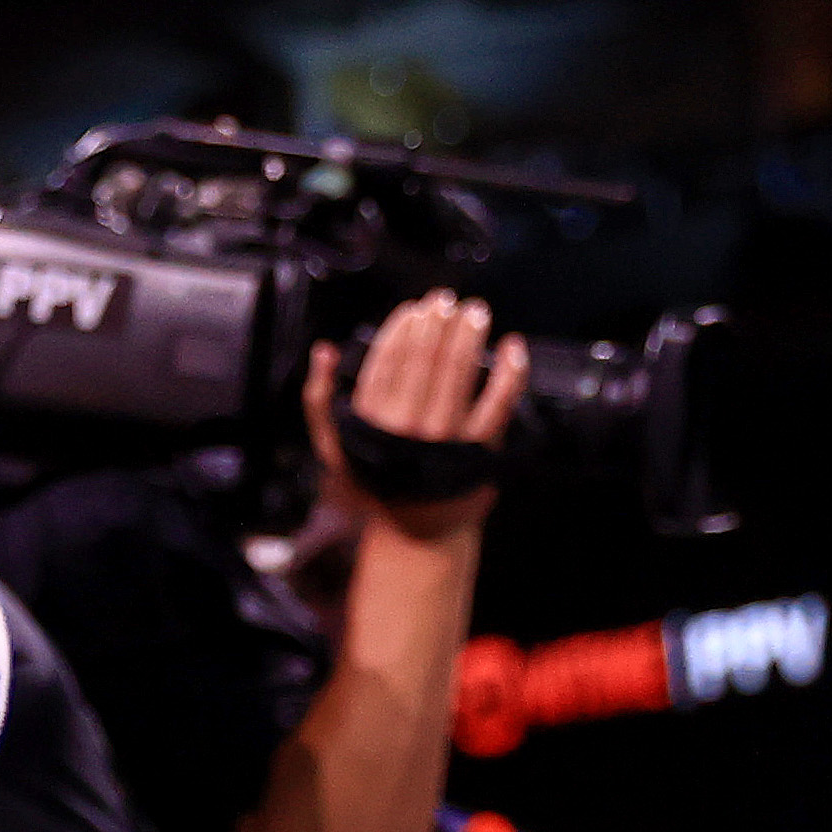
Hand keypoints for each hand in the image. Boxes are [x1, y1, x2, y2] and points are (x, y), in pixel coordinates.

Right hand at [308, 289, 530, 546]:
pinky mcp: (479, 450)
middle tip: (449, 300)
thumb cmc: (376, 481)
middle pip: (426, 358)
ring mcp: (445, 437)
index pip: (388, 358)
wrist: (419, 531)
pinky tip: (513, 348)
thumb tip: (324, 349)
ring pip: (459, 372)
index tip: (416, 307)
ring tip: (476, 312)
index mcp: (372, 418)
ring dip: (470, 336)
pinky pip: (498, 404)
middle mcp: (408, 425)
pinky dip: (510, 373)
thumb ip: (317, 397)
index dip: (403, 326)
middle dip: (438, 322)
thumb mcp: (331, 445)